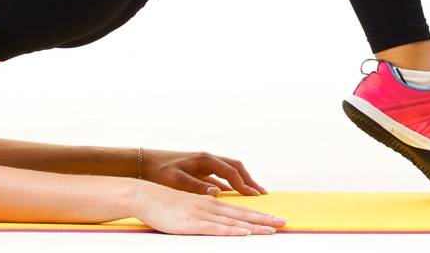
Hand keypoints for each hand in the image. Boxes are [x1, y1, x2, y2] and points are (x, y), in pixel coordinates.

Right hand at [128, 182, 285, 236]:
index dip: (260, 216)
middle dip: (265, 220)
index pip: (241, 211)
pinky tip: (243, 233)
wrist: (145, 196)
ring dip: (254, 226)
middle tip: (284, 224)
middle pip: (243, 215)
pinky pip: (215, 229)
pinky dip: (231, 232)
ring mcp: (202, 215)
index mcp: (211, 203)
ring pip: (233, 222)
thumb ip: (205, 208)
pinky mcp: (191, 224)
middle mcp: (210, 207)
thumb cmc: (165, 203)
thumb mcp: (190, 205)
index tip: (277, 220)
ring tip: (272, 230)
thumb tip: (218, 211)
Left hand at [140, 148, 268, 195]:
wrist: (145, 162)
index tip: (254, 196)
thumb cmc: (159, 171)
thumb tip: (217, 192)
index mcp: (204, 159)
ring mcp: (204, 163)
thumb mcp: (176, 180)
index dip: (243, 184)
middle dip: (249, 179)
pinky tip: (233, 192)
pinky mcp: (199, 169)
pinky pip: (220, 175)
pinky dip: (230, 183)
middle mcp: (207, 159)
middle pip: (235, 167)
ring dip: (241, 180)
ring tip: (253, 192)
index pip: (231, 171)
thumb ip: (196, 186)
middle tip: (262, 193)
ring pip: (229, 170)